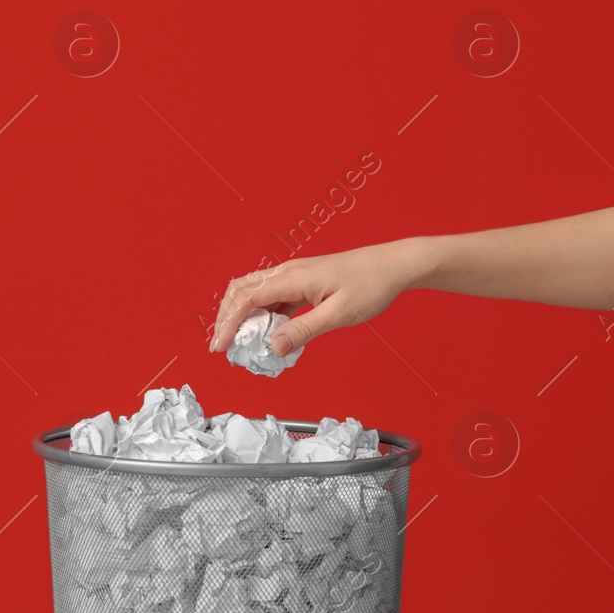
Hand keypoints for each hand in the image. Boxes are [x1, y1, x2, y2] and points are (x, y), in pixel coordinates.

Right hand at [208, 240, 426, 356]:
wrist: (393, 265)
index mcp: (294, 278)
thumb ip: (304, 330)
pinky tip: (266, 332)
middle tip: (221, 346)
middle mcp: (288, 272)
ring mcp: (294, 275)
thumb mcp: (339, 314)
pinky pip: (272, 296)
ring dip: (240, 314)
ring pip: (253, 291)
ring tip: (237, 341)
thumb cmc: (371, 285)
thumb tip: (274, 347)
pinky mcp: (302, 282)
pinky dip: (261, 314)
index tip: (220, 346)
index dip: (228, 323)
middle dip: (225, 317)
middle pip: (241, 290)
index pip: (247, 298)